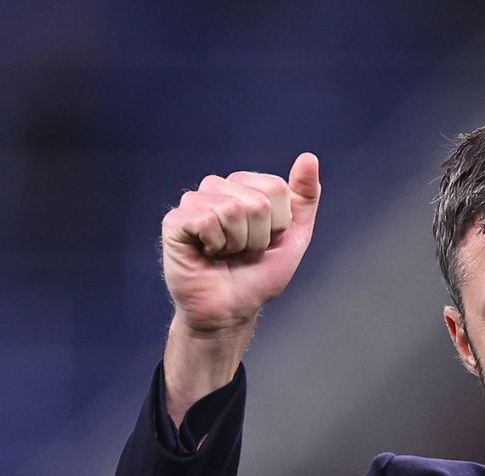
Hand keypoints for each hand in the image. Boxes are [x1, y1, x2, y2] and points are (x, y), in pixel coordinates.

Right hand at [162, 153, 320, 332]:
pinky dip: (215, 245)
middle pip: (257, 201)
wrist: (233, 308)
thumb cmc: (259, 274)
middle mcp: (218, 188)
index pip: (276, 188)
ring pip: (232, 210)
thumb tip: (309, 157)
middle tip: (244, 252)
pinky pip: (206, 220)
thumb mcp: (294, 236)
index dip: (279, 224)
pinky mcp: (175, 221)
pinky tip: (207, 253)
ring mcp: (194, 202)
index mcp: (246, 187)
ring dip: (238, 243)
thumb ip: (304, 197)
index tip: (267, 241)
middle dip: (259, 237)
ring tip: (225, 253)